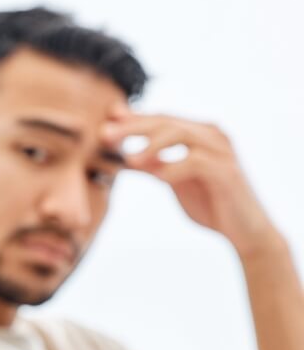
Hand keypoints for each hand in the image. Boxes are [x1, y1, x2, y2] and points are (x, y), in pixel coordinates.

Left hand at [101, 107, 276, 255]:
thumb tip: (120, 156)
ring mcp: (221, 150)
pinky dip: (173, 167)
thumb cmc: (208, 202)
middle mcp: (212, 135)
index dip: (133, 118)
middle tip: (105, 134)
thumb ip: (151, 165)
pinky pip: (196, 162)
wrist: (243, 230)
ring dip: (151, 145)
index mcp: (199, 133)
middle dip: (133, 127)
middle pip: (166, 122)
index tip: (106, 121)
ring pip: (181, 134)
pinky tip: (156, 177)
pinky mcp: (227, 171)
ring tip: (129, 159)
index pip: (161, 118)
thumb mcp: (171, 180)